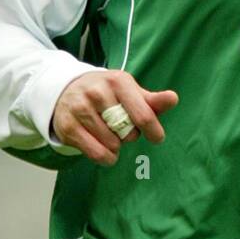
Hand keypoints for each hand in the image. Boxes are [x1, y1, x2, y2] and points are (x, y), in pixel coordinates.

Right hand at [51, 70, 178, 165]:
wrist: (66, 90)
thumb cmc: (107, 94)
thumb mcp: (130, 92)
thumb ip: (153, 100)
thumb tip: (173, 99)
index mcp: (118, 81)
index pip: (143, 114)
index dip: (154, 131)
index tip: (157, 138)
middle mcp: (97, 92)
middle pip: (128, 133)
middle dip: (129, 135)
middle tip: (120, 126)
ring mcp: (80, 108)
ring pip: (112, 145)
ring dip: (115, 146)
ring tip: (108, 132)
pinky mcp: (68, 126)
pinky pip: (97, 153)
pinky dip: (105, 157)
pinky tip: (103, 148)